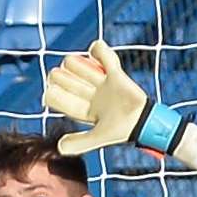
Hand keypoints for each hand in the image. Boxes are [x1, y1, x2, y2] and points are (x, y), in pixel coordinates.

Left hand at [43, 40, 149, 157]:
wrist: (144, 120)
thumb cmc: (122, 130)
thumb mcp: (99, 137)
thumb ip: (80, 142)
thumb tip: (59, 147)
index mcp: (85, 110)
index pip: (61, 100)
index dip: (53, 94)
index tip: (51, 91)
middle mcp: (91, 96)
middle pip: (67, 81)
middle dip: (60, 78)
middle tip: (59, 75)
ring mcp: (103, 85)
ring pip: (81, 67)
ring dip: (74, 64)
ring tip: (73, 64)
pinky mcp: (116, 74)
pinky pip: (105, 57)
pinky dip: (99, 49)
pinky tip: (95, 49)